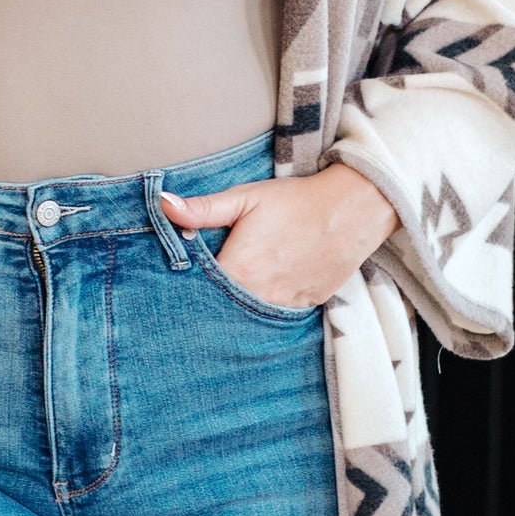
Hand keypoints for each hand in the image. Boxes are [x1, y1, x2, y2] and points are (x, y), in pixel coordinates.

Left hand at [160, 163, 397, 309]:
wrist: (353, 209)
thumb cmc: (296, 201)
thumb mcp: (245, 198)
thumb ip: (201, 209)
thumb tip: (162, 205)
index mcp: (238, 272)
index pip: (198, 293)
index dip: (187, 288)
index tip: (178, 283)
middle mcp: (259, 297)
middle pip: (223, 310)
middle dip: (211, 303)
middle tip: (204, 291)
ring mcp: (285, 306)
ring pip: (251, 317)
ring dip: (239, 309)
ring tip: (235, 293)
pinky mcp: (306, 307)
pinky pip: (277, 315)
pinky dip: (267, 308)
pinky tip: (263, 294)